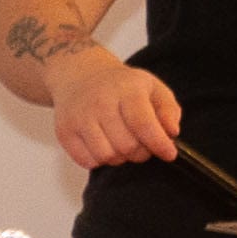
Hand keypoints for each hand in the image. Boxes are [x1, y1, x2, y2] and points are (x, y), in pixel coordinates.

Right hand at [45, 43, 185, 173]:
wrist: (80, 76)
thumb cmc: (121, 85)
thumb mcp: (152, 87)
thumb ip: (168, 109)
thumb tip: (171, 133)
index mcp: (126, 90)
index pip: (143, 124)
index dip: (158, 143)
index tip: (169, 154)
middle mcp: (100, 103)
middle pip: (126, 145)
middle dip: (140, 153)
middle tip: (143, 146)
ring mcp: (80, 118)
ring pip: (106, 156)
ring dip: (120, 158)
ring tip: (123, 146)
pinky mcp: (65, 132)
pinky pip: (87, 161)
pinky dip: (100, 160)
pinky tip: (104, 146)